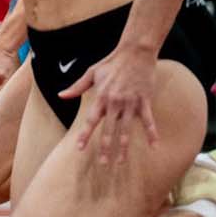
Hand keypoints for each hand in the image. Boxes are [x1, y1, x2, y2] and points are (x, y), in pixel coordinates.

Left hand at [60, 47, 157, 163]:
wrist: (135, 52)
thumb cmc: (112, 62)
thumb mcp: (91, 73)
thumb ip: (77, 87)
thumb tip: (61, 95)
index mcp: (101, 97)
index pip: (91, 120)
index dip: (85, 135)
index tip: (79, 148)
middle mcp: (115, 103)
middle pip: (109, 130)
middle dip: (105, 147)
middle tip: (102, 163)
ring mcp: (131, 103)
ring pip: (127, 129)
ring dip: (124, 146)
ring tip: (121, 162)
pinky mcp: (145, 101)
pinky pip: (148, 120)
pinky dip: (151, 134)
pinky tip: (154, 146)